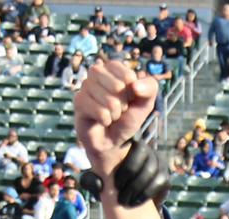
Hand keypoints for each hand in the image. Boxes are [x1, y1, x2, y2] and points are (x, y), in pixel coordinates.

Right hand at [73, 59, 158, 178]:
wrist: (112, 140)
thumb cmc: (127, 117)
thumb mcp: (145, 103)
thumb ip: (150, 88)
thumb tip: (134, 85)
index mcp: (114, 68)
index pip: (128, 75)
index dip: (132, 92)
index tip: (129, 98)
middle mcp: (97, 72)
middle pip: (118, 87)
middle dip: (123, 104)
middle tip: (118, 109)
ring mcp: (85, 85)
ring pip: (109, 101)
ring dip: (114, 114)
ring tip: (110, 115)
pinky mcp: (78, 100)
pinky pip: (99, 111)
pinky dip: (106, 120)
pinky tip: (102, 120)